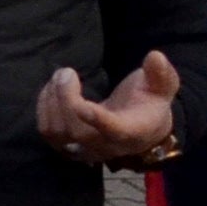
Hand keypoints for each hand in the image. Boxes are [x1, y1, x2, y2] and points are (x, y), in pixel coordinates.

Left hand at [39, 49, 181, 167]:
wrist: (140, 129)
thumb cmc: (149, 103)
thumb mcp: (162, 87)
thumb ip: (161, 74)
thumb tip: (155, 56)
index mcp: (133, 131)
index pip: (115, 131)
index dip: (98, 120)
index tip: (84, 105)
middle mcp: (107, 146)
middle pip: (77, 131)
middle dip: (65, 97)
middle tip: (66, 71)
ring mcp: (85, 149)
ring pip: (57, 132)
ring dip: (52, 100)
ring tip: (61, 76)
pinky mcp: (68, 147)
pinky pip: (47, 131)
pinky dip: (44, 106)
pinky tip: (53, 89)